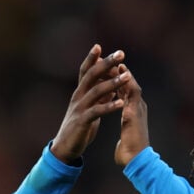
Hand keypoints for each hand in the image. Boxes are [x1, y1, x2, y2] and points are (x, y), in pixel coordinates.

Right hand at [50, 45, 130, 163]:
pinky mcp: (83, 121)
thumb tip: (110, 87)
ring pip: (96, 91)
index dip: (91, 59)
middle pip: (92, 75)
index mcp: (80, 93)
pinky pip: (98, 111)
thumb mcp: (90, 109)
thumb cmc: (79, 127)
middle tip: (120, 53)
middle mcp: (78, 97)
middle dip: (106, 63)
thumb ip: (98, 98)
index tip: (99, 46)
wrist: (66, 147)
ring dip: (112, 82)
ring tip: (126, 76)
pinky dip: (109, 106)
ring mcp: (80, 108)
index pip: (85, 71)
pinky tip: (121, 102)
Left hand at [112, 63, 148, 165]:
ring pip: (131, 83)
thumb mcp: (127, 135)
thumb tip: (125, 135)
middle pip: (128, 83)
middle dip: (117, 71)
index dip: (114, 79)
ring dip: (122, 72)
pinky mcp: (136, 111)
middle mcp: (138, 107)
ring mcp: (138, 108)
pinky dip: (127, 80)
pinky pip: (133, 90)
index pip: (124, 91)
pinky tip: (120, 71)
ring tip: (113, 60)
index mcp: (133, 112)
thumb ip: (126, 130)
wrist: (136, 161)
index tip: (104, 71)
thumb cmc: (130, 152)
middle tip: (107, 59)